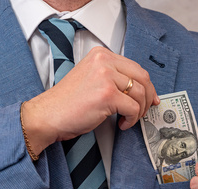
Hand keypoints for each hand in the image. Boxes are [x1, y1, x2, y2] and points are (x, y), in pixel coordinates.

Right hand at [22, 47, 159, 154]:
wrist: (48, 115)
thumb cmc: (67, 103)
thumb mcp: (92, 79)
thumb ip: (113, 78)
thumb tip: (139, 89)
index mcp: (101, 55)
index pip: (135, 67)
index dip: (147, 85)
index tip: (150, 97)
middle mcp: (104, 61)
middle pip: (142, 78)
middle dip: (147, 98)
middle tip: (143, 111)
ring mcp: (106, 77)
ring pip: (140, 94)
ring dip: (139, 111)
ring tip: (128, 118)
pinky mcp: (107, 95)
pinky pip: (133, 108)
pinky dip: (131, 120)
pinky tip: (122, 124)